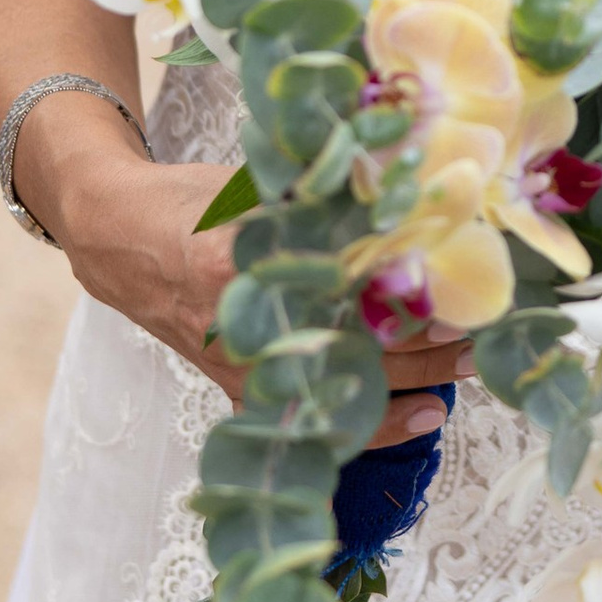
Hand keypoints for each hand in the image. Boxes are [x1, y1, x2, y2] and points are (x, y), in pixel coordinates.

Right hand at [44, 141, 467, 444]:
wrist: (118, 238)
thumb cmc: (191, 201)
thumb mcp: (254, 183)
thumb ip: (320, 196)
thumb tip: (406, 190)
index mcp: (243, 259)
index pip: (342, 279)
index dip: (404, 286)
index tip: (457, 278)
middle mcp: (246, 321)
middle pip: (354, 341)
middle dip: (425, 339)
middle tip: (482, 332)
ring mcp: (243, 363)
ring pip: (345, 383)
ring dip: (415, 378)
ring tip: (469, 369)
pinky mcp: (241, 386)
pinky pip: (318, 414)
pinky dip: (376, 418)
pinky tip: (426, 413)